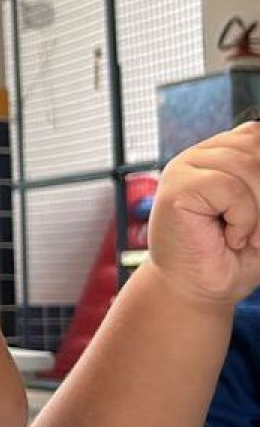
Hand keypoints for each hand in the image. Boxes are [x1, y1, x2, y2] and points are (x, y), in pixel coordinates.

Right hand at [144, 122, 259, 310]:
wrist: (199, 290)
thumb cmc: (234, 256)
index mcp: (224, 153)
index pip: (258, 136)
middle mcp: (202, 153)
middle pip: (258, 149)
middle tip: (259, 232)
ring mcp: (185, 167)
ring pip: (248, 166)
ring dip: (259, 212)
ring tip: (246, 237)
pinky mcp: (176, 187)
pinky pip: (229, 187)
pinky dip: (243, 218)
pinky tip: (229, 236)